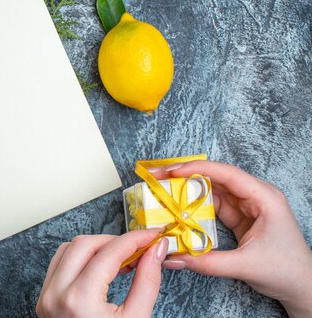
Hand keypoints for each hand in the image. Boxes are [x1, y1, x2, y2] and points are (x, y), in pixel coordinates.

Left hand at [36, 230, 167, 317]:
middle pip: (85, 244)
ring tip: (121, 259)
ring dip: (95, 247)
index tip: (152, 236)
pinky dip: (80, 259)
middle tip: (139, 248)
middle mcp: (56, 295)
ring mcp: (46, 297)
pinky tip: (100, 268)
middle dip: (114, 241)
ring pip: (68, 249)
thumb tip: (156, 250)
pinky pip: (59, 264)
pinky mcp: (44, 300)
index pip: (109, 252)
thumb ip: (147, 280)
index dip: (134, 239)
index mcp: (79, 301)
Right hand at [150, 160, 311, 317]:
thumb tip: (175, 256)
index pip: (227, 174)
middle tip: (158, 177)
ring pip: (211, 191)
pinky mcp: (238, 217)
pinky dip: (193, 207)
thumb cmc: (286, 271)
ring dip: (187, 190)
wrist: (302, 287)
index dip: (197, 168)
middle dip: (185, 175)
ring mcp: (246, 206)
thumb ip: (208, 261)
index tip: (172, 171)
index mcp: (264, 198)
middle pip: (215, 177)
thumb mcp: (246, 266)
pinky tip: (177, 208)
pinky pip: (212, 206)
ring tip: (162, 190)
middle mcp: (254, 196)